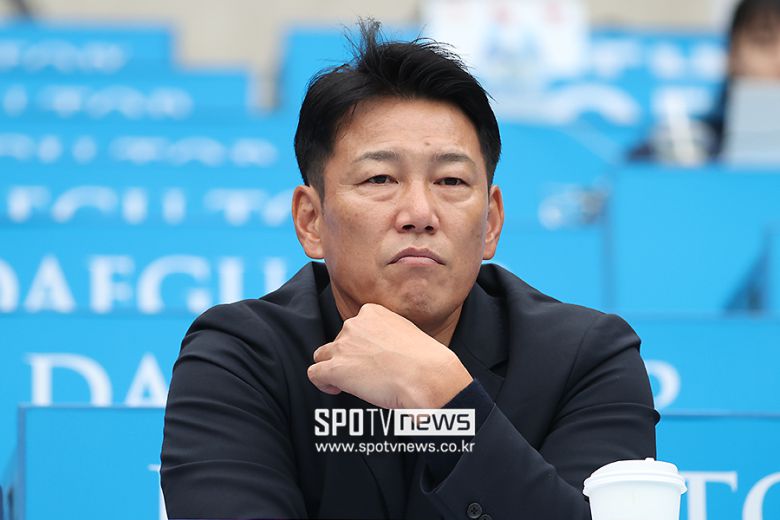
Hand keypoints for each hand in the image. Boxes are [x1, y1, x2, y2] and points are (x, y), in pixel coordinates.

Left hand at [308, 303, 471, 408]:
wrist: (426, 376)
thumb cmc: (425, 360)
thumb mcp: (407, 333)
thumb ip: (388, 334)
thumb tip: (384, 350)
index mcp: (372, 313)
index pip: (354, 327)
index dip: (359, 345)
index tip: (370, 357)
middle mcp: (354, 325)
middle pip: (338, 341)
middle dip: (347, 356)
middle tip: (365, 373)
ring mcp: (342, 347)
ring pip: (322, 355)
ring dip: (332, 367)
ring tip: (349, 382)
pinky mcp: (335, 369)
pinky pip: (315, 373)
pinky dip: (323, 382)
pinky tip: (337, 389)